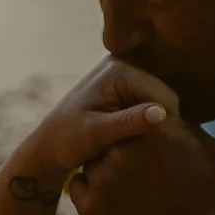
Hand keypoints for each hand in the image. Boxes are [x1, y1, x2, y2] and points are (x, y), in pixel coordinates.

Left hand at [0, 59, 175, 210]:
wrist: (48, 145)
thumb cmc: (67, 141)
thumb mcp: (96, 134)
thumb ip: (128, 123)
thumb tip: (162, 115)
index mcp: (119, 69)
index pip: (164, 96)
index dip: (165, 125)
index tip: (155, 150)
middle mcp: (125, 63)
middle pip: (166, 97)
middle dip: (161, 124)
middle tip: (147, 151)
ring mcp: (125, 73)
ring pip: (161, 104)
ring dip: (156, 126)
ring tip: (140, 147)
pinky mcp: (125, 86)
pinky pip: (151, 106)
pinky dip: (148, 124)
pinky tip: (136, 141)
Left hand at [67, 92, 214, 214]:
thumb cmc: (209, 200)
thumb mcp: (208, 151)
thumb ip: (185, 127)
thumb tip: (171, 115)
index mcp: (150, 130)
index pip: (132, 121)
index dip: (138, 135)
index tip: (146, 150)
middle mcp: (122, 150)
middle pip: (110, 141)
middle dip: (120, 152)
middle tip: (136, 173)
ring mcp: (103, 179)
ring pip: (93, 164)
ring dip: (104, 173)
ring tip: (126, 192)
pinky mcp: (89, 207)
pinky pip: (79, 187)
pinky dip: (90, 192)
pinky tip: (111, 203)